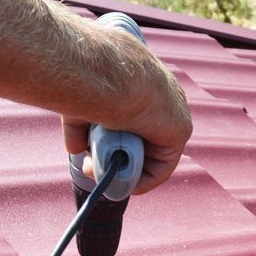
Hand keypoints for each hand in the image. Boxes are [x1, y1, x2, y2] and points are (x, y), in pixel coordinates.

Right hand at [61, 24, 191, 194]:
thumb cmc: (87, 77)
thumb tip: (76, 149)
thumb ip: (80, 127)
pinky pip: (162, 166)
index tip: (89, 150)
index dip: (111, 143)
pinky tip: (119, 184)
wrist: (106, 71)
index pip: (133, 121)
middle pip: (141, 141)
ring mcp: (173, 111)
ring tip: (97, 172)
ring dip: (123, 171)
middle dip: (114, 159)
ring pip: (150, 154)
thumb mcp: (80, 104)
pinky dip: (141, 181)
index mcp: (142, 82)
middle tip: (90, 166)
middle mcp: (162, 96)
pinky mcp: (180, 129)